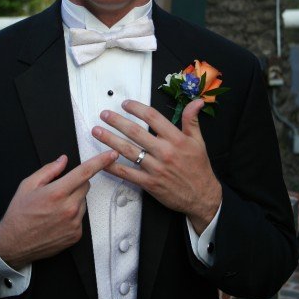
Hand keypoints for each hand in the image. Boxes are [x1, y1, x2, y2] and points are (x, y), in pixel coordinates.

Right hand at [0, 150, 117, 268]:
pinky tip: (56, 219)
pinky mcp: (76, 234)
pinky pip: (81, 217)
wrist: (14, 244)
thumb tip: (63, 160)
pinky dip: (72, 214)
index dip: (100, 161)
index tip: (111, 155)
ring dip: (74, 199)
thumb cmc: (19, 214)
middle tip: (59, 189)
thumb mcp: (27, 185)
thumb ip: (49, 170)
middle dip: (76, 182)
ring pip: (83, 201)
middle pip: (85, 185)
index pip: (85, 172)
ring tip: (54, 208)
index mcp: (57, 193)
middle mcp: (68, 208)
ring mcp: (74, 223)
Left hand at [92, 99, 221, 234]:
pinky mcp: (149, 183)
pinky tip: (102, 160)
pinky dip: (114, 167)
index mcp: (176, 139)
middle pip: (136, 132)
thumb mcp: (198, 141)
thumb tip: (196, 101)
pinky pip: (128, 173)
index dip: (137, 108)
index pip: (152, 117)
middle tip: (104, 114)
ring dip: (110, 140)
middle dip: (117, 121)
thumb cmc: (199, 168)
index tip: (125, 104)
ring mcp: (155, 168)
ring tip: (97, 131)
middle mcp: (164, 152)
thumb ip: (192, 120)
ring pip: (128, 151)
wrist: (202, 197)